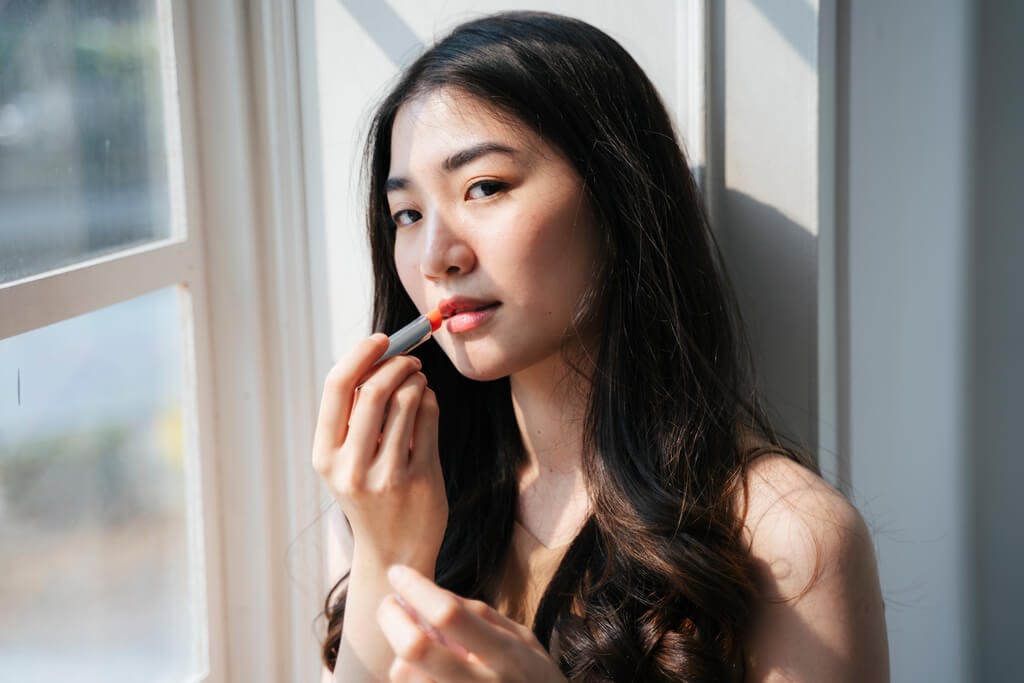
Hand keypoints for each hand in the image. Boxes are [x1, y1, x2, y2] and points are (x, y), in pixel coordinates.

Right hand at [312, 334, 448, 572]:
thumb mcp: (346, 461)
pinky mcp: (419, 479)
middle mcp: (349, 466)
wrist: (394, 553)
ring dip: (417, 380)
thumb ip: (352, 417)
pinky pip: (429, 418)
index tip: (382, 339)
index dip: (360, 354)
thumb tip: (376, 356)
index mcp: (324, 455)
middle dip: (397, 363)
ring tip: (419, 382)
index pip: (335, 387)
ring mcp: (385, 475)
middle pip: (373, 389)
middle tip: (411, 359)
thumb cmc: (370, 495)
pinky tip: (428, 403)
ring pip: (406, 400)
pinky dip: (431, 399)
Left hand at [377, 564, 568, 682]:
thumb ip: (480, 615)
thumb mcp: (522, 640)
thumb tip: (430, 592)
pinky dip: (410, 671)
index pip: (449, 616)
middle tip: (389, 602)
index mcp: (506, 657)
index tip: (398, 572)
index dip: (417, 590)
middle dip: (391, 617)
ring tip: (419, 640)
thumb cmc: (534, 679)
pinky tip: (426, 665)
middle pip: (415, 648)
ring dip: (400, 649)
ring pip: (403, 673)